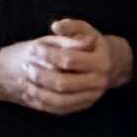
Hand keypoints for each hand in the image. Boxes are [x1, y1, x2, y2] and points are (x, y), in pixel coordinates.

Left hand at [0, 19, 130, 114]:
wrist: (113, 65)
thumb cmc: (94, 45)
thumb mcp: (87, 31)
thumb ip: (71, 26)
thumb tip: (55, 26)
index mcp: (100, 62)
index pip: (69, 60)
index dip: (49, 54)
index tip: (34, 49)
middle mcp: (97, 82)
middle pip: (64, 83)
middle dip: (41, 76)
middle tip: (26, 67)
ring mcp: (91, 97)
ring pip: (60, 100)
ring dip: (38, 93)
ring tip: (23, 82)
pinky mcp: (83, 105)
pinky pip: (60, 109)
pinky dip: (41, 104)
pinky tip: (28, 94)